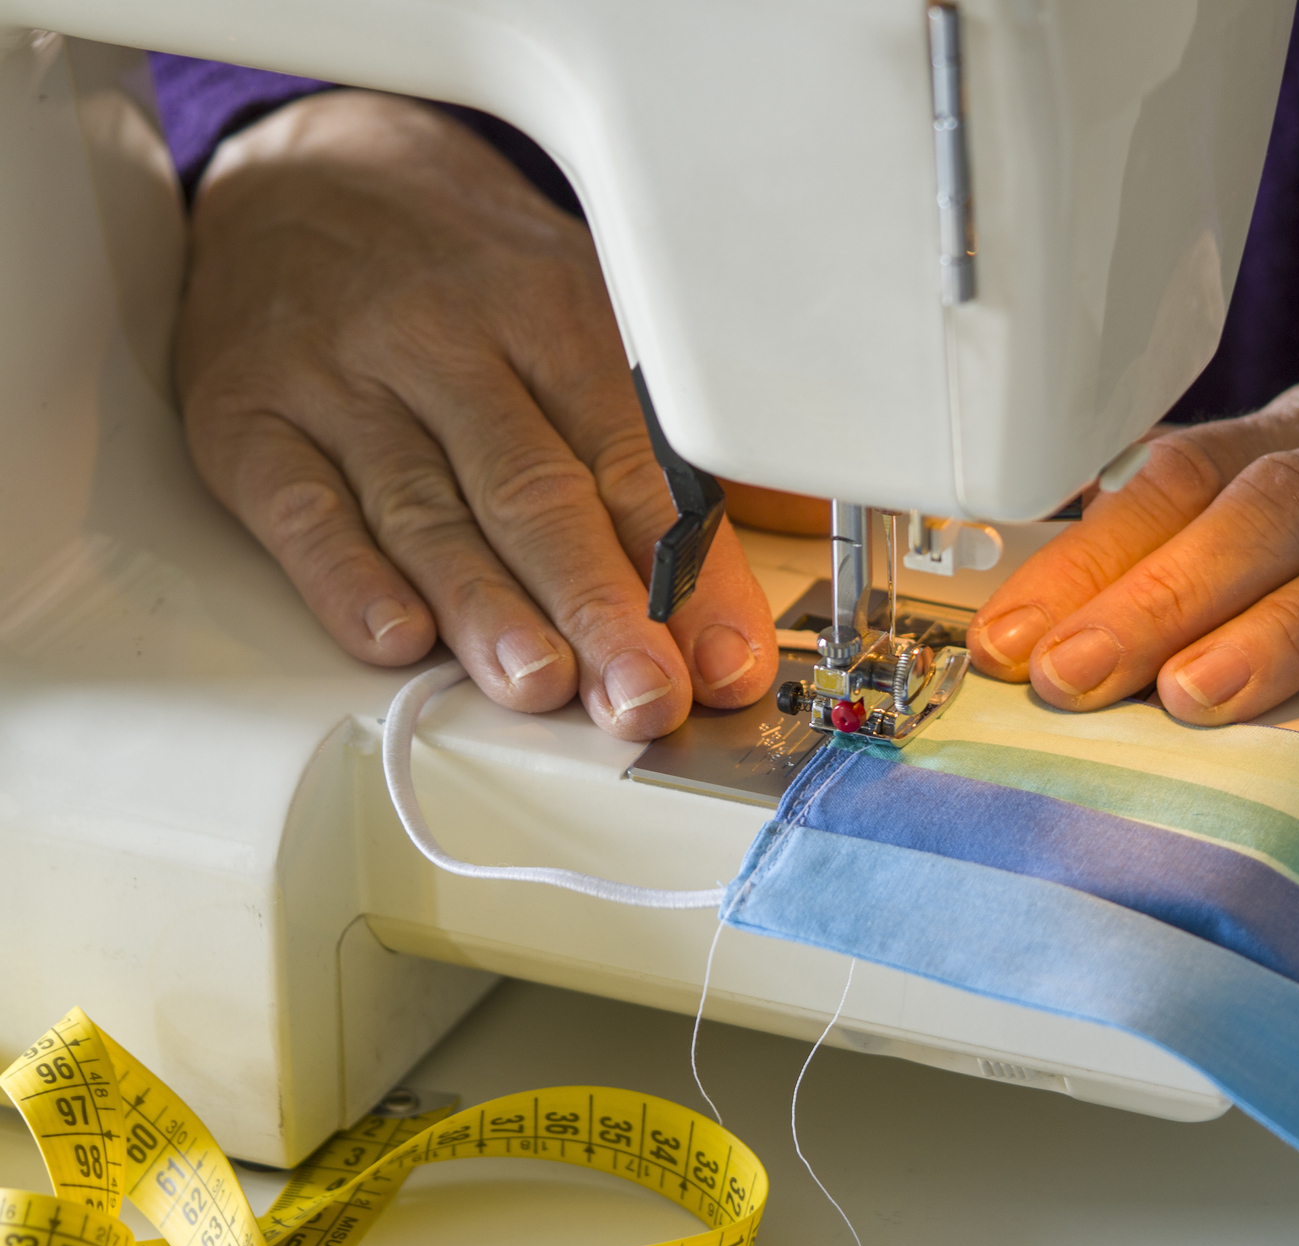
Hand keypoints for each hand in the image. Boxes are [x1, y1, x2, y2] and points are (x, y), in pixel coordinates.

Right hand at [176, 90, 777, 738]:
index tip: (720, 662)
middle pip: (534, 493)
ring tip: (540, 682)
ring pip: (426, 511)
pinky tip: (394, 636)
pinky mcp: (249, 417)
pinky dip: (347, 580)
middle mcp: (447, 343)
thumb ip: (649, 458)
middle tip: (641, 695)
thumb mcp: (575, 319)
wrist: (308, 171)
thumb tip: (723, 612)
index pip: (632, 463)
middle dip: (597, 607)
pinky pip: (302, 509)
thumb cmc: (466, 277)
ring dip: (487, 610)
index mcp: (553, 314)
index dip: (683, 575)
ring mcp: (343, 381)